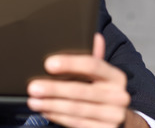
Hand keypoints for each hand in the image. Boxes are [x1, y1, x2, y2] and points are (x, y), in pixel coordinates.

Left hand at [27, 33, 145, 127]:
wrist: (122, 120)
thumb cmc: (102, 90)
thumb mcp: (100, 74)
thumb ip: (93, 57)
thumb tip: (94, 36)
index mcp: (116, 76)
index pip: (92, 65)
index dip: (69, 63)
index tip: (48, 64)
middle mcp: (119, 96)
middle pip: (80, 90)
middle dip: (53, 89)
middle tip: (33, 86)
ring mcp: (114, 116)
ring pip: (76, 109)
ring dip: (51, 105)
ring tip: (33, 100)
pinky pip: (77, 123)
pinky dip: (58, 116)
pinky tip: (45, 110)